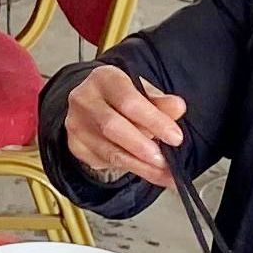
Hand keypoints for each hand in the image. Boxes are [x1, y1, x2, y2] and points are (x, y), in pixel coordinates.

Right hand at [59, 64, 187, 183]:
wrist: (91, 104)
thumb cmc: (121, 96)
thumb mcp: (143, 92)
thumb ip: (160, 102)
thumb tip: (177, 107)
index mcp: (104, 78)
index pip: (129, 101)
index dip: (154, 121)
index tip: (175, 137)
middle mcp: (84, 99)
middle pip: (113, 127)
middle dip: (142, 147)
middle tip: (164, 161)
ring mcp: (76, 124)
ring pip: (109, 151)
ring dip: (140, 166)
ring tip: (164, 173)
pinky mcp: (75, 145)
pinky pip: (105, 162)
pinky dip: (131, 170)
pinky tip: (149, 172)